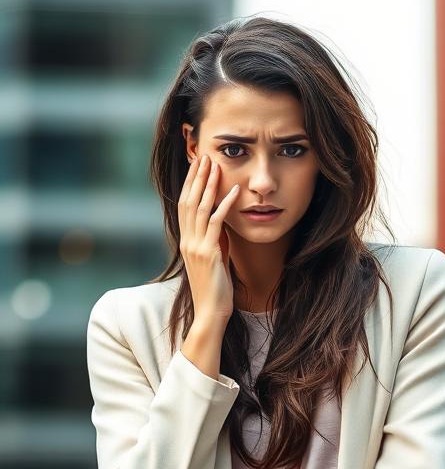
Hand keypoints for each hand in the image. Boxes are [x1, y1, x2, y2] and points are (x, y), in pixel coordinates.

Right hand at [178, 154, 239, 324]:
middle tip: (204, 156)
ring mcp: (196, 246)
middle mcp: (187, 240)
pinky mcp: (210, 253)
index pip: (185, 205)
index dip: (190, 184)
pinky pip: (217, 223)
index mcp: (186, 241)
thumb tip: (222, 222)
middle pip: (189, 201)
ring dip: (208, 185)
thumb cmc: (215, 287)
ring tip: (216, 165)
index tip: (197, 166)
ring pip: (200, 208)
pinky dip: (225, 205)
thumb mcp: (214, 257)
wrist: (211, 312)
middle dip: (197, 177)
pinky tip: (235, 191)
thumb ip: (215, 239)